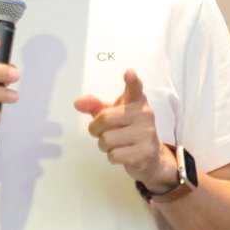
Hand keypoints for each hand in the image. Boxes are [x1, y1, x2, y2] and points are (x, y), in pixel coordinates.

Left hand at [73, 69, 172, 189]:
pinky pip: (114, 155)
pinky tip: (123, 154)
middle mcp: (145, 114)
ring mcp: (147, 133)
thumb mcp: (112, 115)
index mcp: (136, 101)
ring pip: (107, 140)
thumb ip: (95, 107)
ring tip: (115, 144)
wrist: (151, 156)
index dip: (131, 81)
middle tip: (103, 132)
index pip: (135, 88)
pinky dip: (112, 156)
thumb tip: (77, 102)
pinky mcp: (147, 152)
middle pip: (105, 119)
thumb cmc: (127, 130)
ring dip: (104, 145)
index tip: (129, 73)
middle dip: (96, 129)